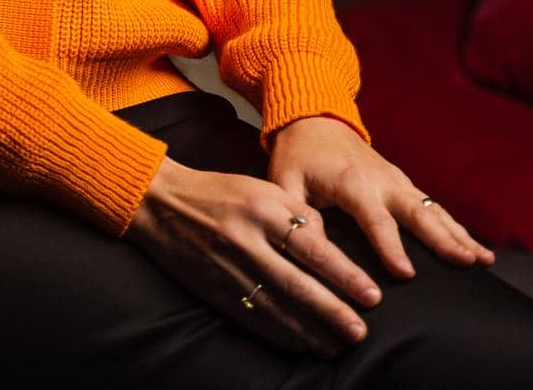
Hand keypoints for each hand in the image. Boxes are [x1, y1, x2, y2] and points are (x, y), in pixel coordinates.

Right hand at [123, 154, 389, 359]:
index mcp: (262, 208)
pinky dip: (280, 334)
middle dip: (333, 312)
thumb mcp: (261, 187)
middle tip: (361, 331)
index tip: (372, 295)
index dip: (345, 275)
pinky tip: (301, 343)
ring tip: (338, 345)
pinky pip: (253, 318)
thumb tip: (330, 245)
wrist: (160, 201)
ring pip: (277, 308)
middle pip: (298, 284)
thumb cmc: (219, 191)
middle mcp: (246, 240)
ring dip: (310, 331)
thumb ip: (297, 212)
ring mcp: (228, 268)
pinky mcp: (214, 290)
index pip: (312, 248)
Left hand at [266, 115, 495, 282]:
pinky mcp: (401, 181)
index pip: (374, 220)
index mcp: (352, 182)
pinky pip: (431, 206)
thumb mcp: (285, 181)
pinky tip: (474, 246)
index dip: (390, 247)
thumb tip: (308, 246)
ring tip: (483, 259)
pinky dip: (454, 225)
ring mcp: (395, 179)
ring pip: (432, 209)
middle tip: (467, 263)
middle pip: (416, 213)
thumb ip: (296, 213)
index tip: (406, 274)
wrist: (313, 116)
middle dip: (443, 239)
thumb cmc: (297, 154)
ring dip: (458, 234)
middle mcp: (381, 180)